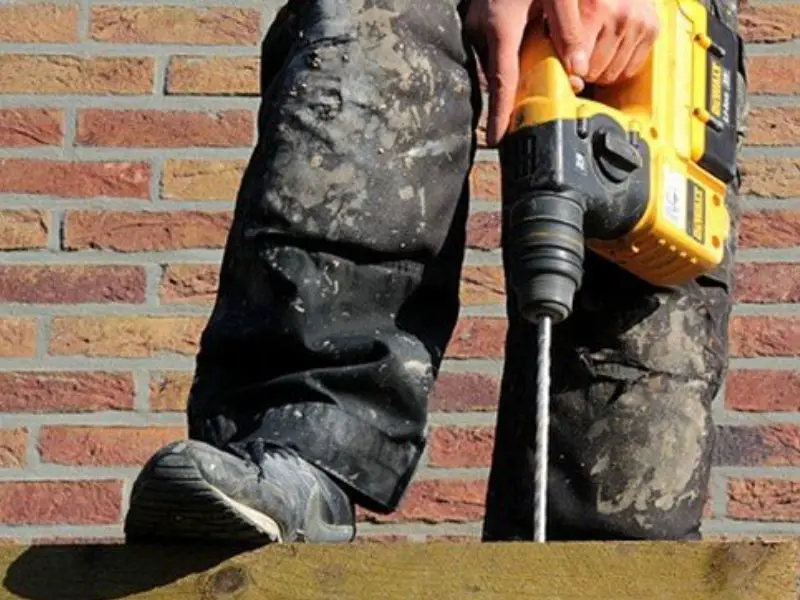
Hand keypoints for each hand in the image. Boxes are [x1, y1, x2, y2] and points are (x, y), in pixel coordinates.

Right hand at [465, 0, 660, 146]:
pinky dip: (512, 60)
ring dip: (514, 79)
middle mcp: (484, 28)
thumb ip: (570, 27)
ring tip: (530, 94)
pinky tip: (529, 59)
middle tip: (522, 123)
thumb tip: (579, 71)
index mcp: (501, 24)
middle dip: (510, 100)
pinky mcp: (483, 17)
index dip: (499, 113)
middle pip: (499, 76)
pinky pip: (498, 49)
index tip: (496, 140)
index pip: (501, 80)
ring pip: (498, 63)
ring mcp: (479, 23)